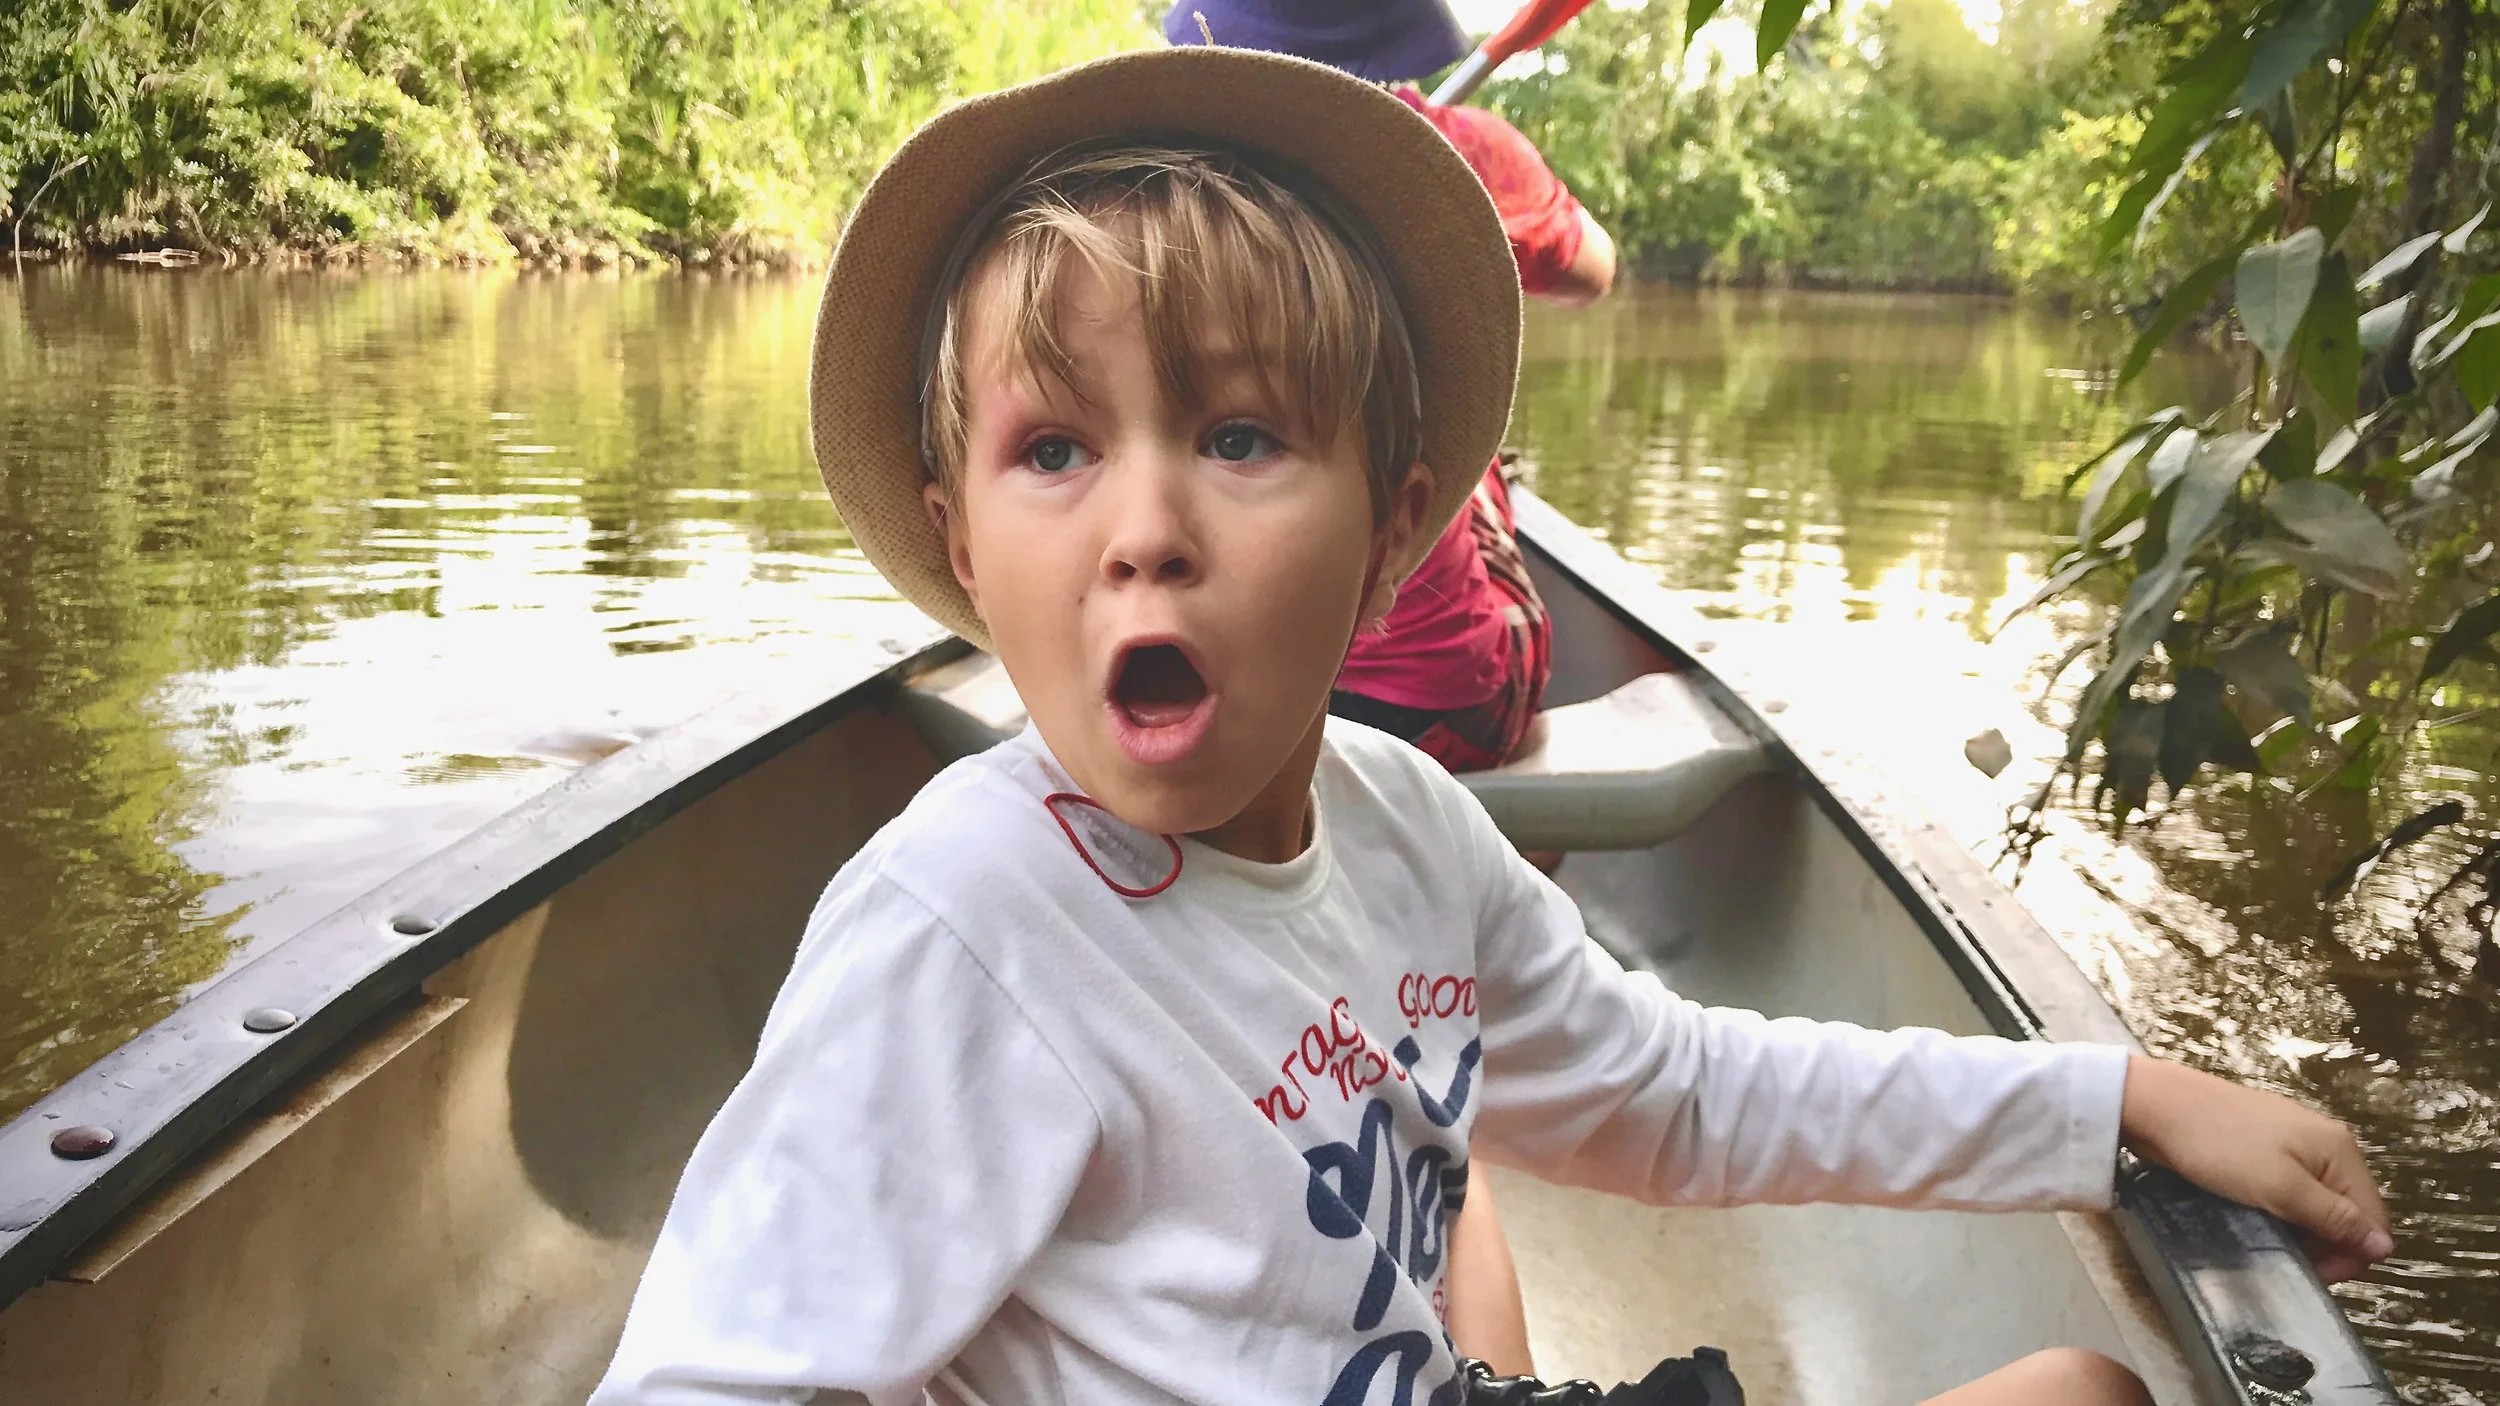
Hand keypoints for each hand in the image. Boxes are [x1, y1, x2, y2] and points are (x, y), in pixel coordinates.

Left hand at [2120, 1055, 2392, 1281]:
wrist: (2157, 1106)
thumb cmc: (2218, 1146)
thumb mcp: (2281, 1189)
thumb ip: (2334, 1218)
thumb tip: (2384, 1248)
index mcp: (2340, 1150)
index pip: (2372, 1219)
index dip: (2350, 1255)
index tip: (2314, 1276)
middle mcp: (2325, 1143)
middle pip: (2348, 1211)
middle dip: (2327, 1244)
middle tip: (2288, 1262)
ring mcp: (2294, 1143)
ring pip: (2317, 1204)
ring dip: (2303, 1230)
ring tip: (2270, 1242)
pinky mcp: (2265, 1148)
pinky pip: (2290, 1191)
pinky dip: (2282, 1211)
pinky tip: (2258, 1219)